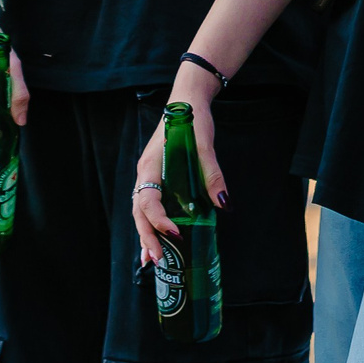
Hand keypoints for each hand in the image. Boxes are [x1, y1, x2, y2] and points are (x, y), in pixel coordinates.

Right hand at [129, 65, 225, 266]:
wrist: (186, 101)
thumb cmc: (193, 120)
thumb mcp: (205, 146)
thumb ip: (212, 174)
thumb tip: (224, 205)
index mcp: (150, 166)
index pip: (147, 200)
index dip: (159, 220)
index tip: (174, 232)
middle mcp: (144, 174)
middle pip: (139, 212)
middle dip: (147, 237)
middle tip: (158, 260)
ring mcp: (148, 177)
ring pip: (141, 212)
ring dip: (146, 235)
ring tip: (151, 261)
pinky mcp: (157, 178)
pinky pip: (149, 206)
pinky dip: (151, 225)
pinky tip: (158, 240)